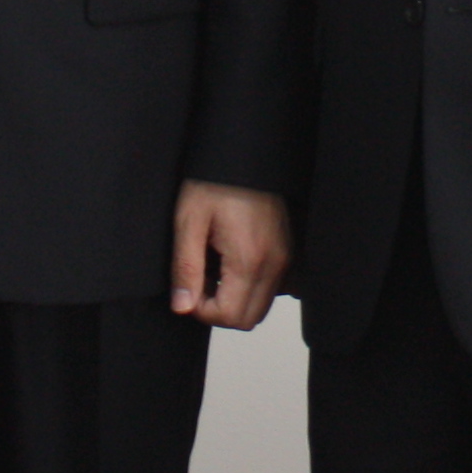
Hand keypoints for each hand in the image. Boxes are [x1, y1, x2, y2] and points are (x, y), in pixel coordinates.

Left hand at [171, 180, 289, 327]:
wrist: (245, 152)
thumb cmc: (216, 181)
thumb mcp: (189, 221)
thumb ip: (185, 269)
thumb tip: (182, 306)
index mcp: (249, 258)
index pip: (230, 316)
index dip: (202, 310)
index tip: (189, 288)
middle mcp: (275, 263)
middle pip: (249, 319)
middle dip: (219, 310)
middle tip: (200, 282)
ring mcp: (285, 258)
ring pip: (261, 306)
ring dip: (236, 299)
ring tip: (215, 268)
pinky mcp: (288, 251)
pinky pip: (273, 288)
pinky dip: (252, 287)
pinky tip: (233, 265)